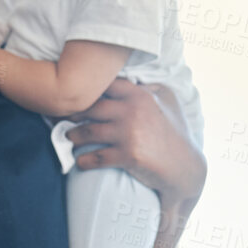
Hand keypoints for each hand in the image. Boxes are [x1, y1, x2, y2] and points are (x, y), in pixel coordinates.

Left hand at [67, 79, 205, 198]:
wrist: (185, 168)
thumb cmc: (175, 133)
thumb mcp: (169, 102)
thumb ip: (149, 88)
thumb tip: (132, 78)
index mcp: (140, 95)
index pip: (106, 85)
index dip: (88, 89)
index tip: (75, 94)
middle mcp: (132, 111)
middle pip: (90, 108)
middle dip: (72, 113)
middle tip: (61, 117)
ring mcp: (129, 133)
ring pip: (88, 132)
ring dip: (73, 136)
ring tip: (68, 138)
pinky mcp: (128, 155)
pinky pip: (96, 157)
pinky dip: (84, 161)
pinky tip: (79, 163)